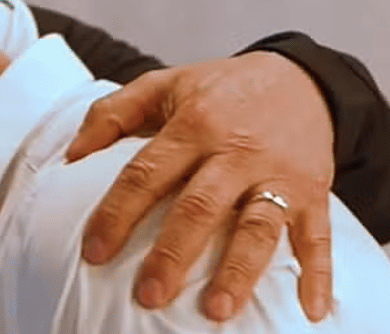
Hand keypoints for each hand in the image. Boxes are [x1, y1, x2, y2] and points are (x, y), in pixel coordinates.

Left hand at [65, 51, 334, 322]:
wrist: (301, 78)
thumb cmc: (221, 90)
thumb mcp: (164, 85)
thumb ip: (112, 114)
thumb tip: (71, 155)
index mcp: (193, 125)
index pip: (147, 173)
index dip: (117, 213)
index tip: (93, 252)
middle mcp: (236, 152)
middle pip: (200, 207)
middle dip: (173, 253)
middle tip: (148, 295)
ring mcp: (278, 175)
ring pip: (258, 227)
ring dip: (238, 271)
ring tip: (216, 311)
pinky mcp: (314, 192)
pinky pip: (318, 237)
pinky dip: (318, 274)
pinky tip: (312, 311)